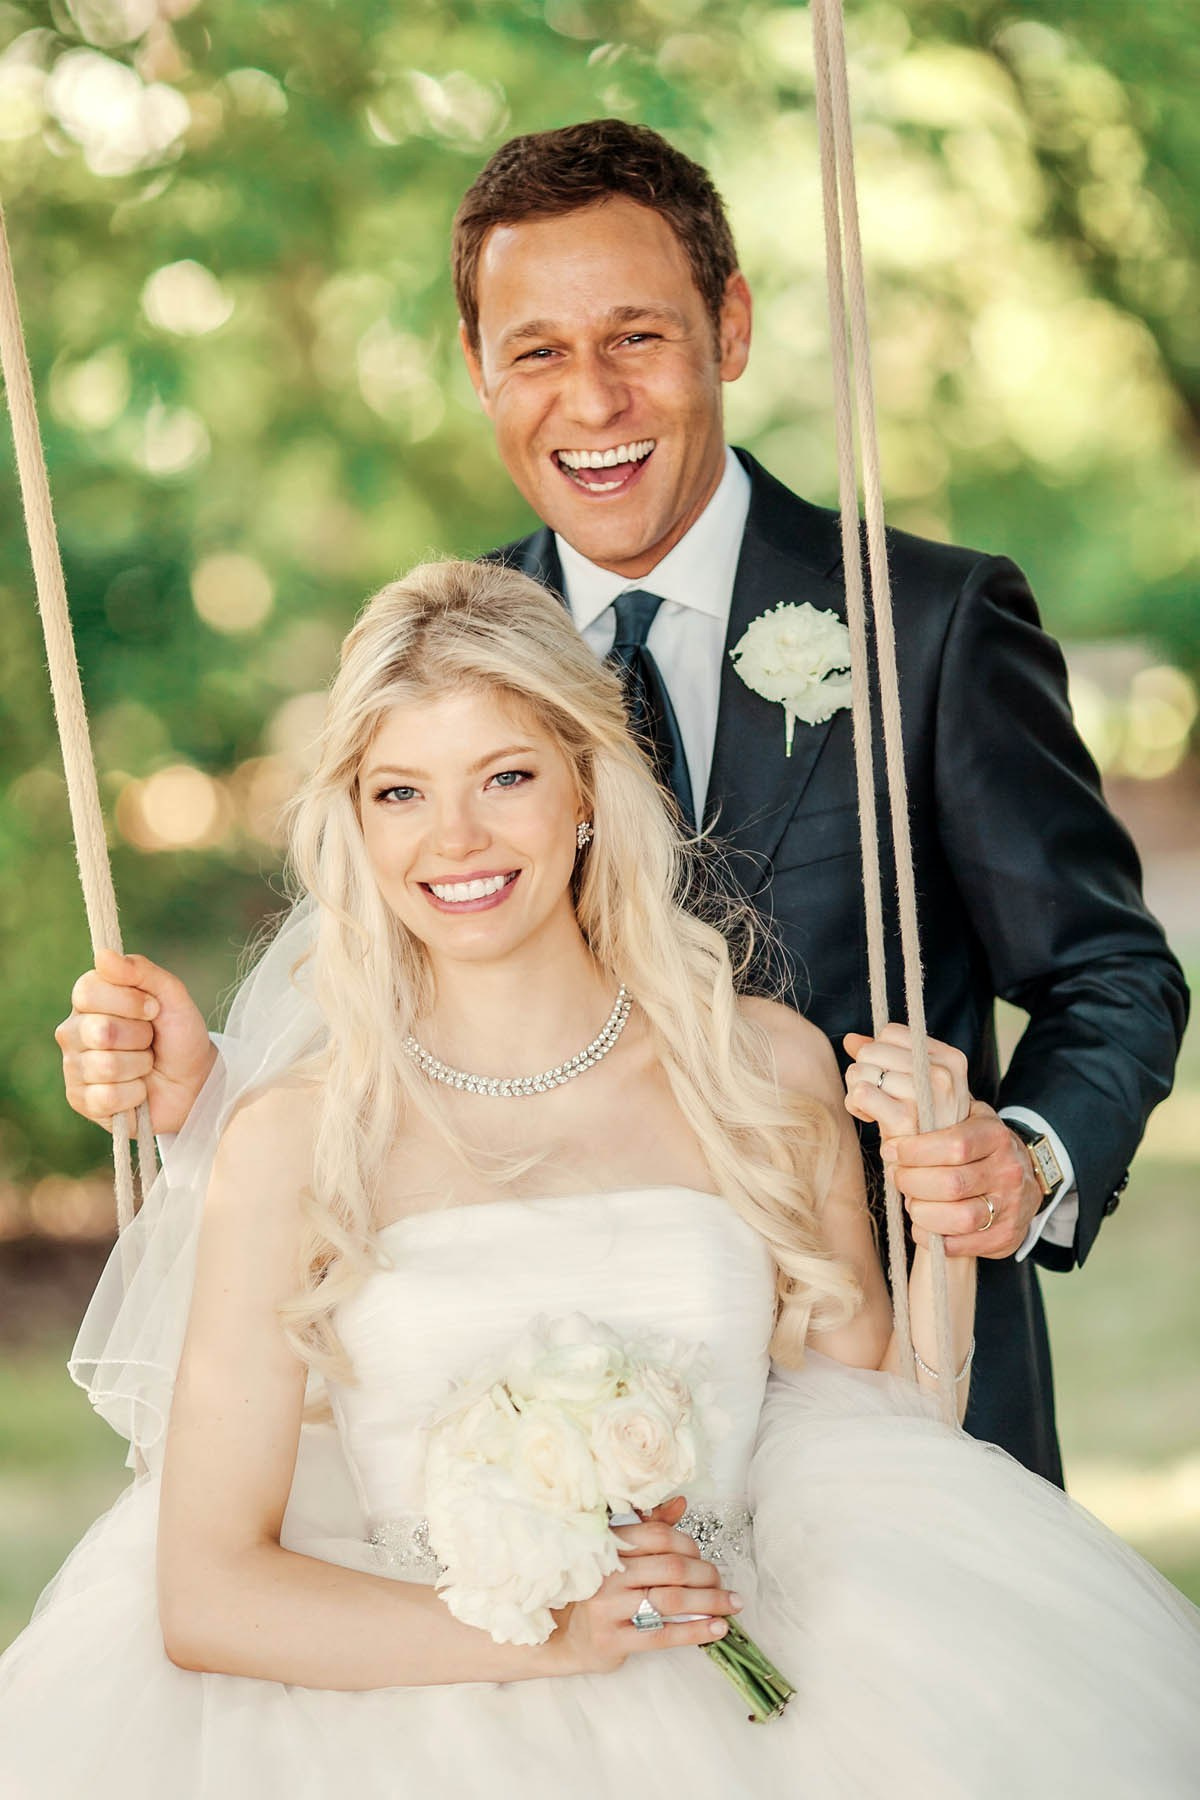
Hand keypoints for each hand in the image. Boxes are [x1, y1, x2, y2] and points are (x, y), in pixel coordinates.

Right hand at [55, 950, 215, 1134]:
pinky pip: (105, 1097)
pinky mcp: (81, 1101)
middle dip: (140, 1036)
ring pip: (105, 1066)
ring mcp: (74, 1067)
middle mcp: (74, 1031)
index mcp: (89, 1000)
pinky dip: (134, 1094)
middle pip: (99, 1031)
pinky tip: (138, 1090)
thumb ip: (141, 971)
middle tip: (150, 1040)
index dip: (129, 1001)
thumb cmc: (179, 1035)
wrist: (195, 1080)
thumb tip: (103, 955)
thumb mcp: (172, 995)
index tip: (153, 1008)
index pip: (88, 991)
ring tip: (146, 1065)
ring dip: (140, 1066)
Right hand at [551, 1497, 738, 1676]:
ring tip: (731, 1604)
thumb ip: (649, 1527)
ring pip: (672, 1599)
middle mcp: (608, 1572)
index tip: (704, 1557)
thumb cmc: (600, 1589)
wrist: (566, 1634)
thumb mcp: (618, 1554)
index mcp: (609, 1544)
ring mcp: (608, 1607)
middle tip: (723, 1584)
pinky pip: (663, 1635)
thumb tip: (681, 1504)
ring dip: (710, 1601)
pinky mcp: (612, 1639)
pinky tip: (718, 1628)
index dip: (690, 1545)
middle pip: (671, 1567)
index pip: (660, 1535)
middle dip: (707, 1575)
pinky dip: (697, 1631)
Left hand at [843, 1025, 1041, 1257]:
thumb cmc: (958, 1138)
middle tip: (895, 1171)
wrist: (1011, 1184)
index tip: (889, 1142)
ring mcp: (1008, 1201)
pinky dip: (932, 1235)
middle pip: (947, 1178)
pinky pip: (958, 1243)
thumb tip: (854, 1040)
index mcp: (988, 1127)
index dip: (910, 1146)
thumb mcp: (941, 1105)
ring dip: (918, 1206)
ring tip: (907, 1196)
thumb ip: (904, 1074)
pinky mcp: (1004, 1235)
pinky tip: (921, 1224)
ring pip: (953, 1213)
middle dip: (909, 1177)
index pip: (949, 1140)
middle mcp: (1005, 1163)